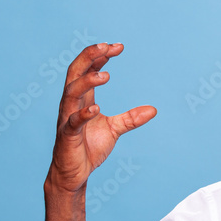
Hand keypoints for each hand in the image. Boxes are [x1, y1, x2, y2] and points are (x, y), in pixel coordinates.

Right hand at [47, 43, 156, 192]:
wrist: (74, 174)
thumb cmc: (89, 148)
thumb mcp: (114, 130)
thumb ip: (131, 119)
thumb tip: (154, 109)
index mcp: (82, 99)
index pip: (87, 69)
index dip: (100, 56)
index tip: (118, 46)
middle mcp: (71, 104)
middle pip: (75, 72)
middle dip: (89, 57)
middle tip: (107, 46)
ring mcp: (66, 118)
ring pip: (71, 93)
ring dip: (87, 82)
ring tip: (106, 76)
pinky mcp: (67, 136)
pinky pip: (72, 122)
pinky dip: (82, 114)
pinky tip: (96, 109)